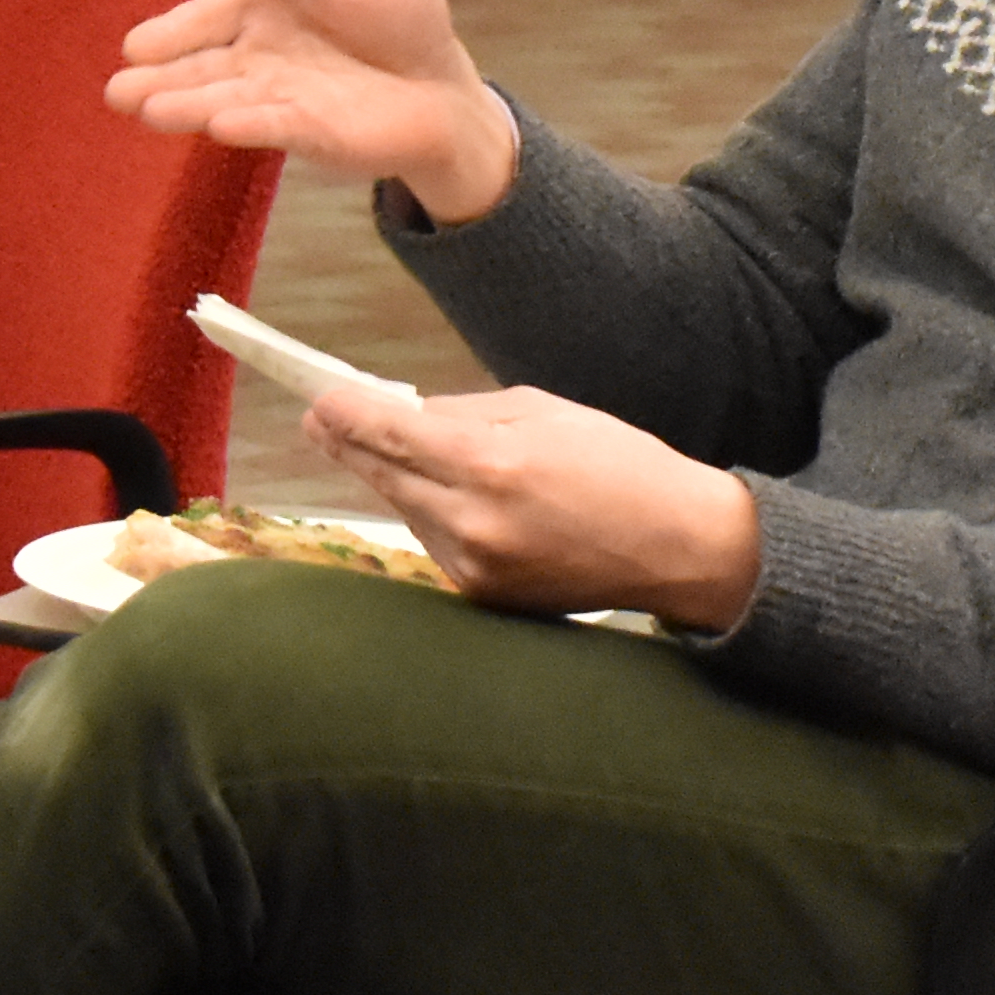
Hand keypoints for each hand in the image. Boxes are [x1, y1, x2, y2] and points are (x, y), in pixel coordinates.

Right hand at [105, 0, 521, 219]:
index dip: (172, 32)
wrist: (442, 78)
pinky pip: (274, 125)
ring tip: (146, 108)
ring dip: (187, 105)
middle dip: (157, 80)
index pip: (207, 18)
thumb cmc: (399, 14)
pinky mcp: (311, 131)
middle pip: (200, 67)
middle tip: (117, 91)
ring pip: (223, 100)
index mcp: (262, 9)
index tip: (135, 46)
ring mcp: (280, 97)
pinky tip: (218, 125)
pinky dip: (248, 124)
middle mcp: (259, 57)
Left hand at [306, 383, 762, 630]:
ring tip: (389, 449)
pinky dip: (433, 514)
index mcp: (493, 464)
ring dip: (396, 479)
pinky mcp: (482, 595)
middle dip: (349, 445)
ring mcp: (476, 566)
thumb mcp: (545, 411)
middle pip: (384, 476)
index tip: (317, 399)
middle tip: (319, 420)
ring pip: (407, 510)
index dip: (346, 414)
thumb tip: (400, 411)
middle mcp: (475, 521)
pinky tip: (450, 496)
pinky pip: (435, 542)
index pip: (391, 433)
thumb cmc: (619, 465)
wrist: (677, 547)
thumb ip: (465, 411)